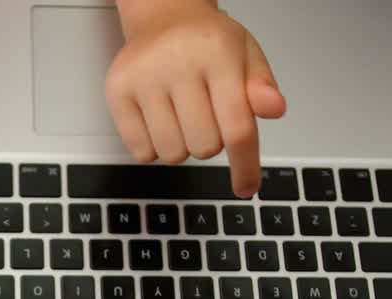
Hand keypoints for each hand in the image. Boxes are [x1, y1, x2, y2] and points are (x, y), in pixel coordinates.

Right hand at [106, 1, 285, 196]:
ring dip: (182, 146)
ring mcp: (143, 78)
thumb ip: (262, 86)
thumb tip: (274, 109)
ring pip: (171, 154)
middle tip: (206, 115)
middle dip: (211, 142)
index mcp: (217, 53)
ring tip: (182, 116)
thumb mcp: (247, 56)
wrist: (163, 18)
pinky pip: (141, 151)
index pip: (237, 127)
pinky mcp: (117, 91)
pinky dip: (154, 147)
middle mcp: (177, 62)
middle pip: (204, 147)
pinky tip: (160, 120)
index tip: (246, 187)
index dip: (245, 165)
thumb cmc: (207, 43)